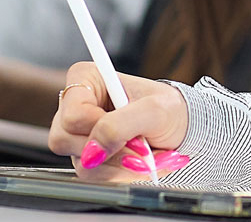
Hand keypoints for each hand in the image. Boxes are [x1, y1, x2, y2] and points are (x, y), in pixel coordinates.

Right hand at [48, 62, 190, 180]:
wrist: (182, 128)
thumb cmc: (169, 109)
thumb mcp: (154, 110)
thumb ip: (120, 125)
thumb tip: (91, 152)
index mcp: (87, 79)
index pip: (72, 114)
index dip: (97, 127)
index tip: (127, 129)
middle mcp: (76, 106)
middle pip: (65, 140)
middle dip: (109, 149)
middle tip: (139, 145)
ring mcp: (79, 134)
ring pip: (80, 162)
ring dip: (118, 164)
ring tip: (144, 153)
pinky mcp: (88, 156)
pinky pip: (93, 174)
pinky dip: (120, 172)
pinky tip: (138, 162)